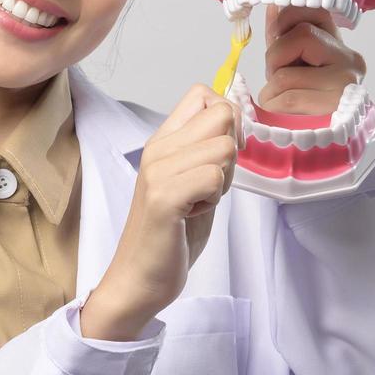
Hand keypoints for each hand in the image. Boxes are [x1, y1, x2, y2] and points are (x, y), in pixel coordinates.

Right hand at [80, 84, 238, 338]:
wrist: (139, 279)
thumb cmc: (170, 234)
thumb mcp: (192, 182)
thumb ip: (208, 151)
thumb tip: (236, 119)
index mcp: (163, 141)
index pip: (203, 94)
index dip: (227, 120)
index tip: (219, 155)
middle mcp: (157, 149)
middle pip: (222, 115)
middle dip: (231, 151)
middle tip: (209, 185)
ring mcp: (157, 171)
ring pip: (224, 148)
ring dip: (223, 180)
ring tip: (199, 202)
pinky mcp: (163, 197)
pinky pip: (213, 177)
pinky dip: (214, 198)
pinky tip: (193, 214)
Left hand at [253, 4, 366, 113]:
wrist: (326, 133)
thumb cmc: (307, 94)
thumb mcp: (294, 59)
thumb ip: (283, 34)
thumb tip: (274, 5)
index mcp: (339, 42)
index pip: (316, 11)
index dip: (287, 18)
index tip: (275, 35)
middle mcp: (349, 58)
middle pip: (302, 36)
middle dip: (275, 57)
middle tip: (275, 75)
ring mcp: (346, 82)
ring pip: (288, 74)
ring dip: (271, 88)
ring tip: (277, 95)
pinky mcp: (336, 106)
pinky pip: (289, 98)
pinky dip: (273, 103)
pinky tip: (278, 107)